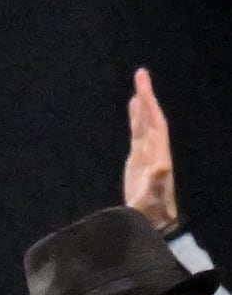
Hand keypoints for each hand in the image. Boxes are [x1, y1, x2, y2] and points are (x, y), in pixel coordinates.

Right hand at [123, 67, 178, 232]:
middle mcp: (155, 149)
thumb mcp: (154, 196)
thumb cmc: (152, 210)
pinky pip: (137, 132)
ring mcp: (147, 153)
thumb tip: (162, 165)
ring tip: (138, 84)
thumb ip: (159, 180)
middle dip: (146, 96)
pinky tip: (133, 106)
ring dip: (142, 103)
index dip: (149, 105)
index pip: (155, 123)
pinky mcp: (139, 159)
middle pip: (151, 117)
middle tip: (140, 73)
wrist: (152, 221)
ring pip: (145, 122)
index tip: (141, 87)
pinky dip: (136, 117)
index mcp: (159, 153)